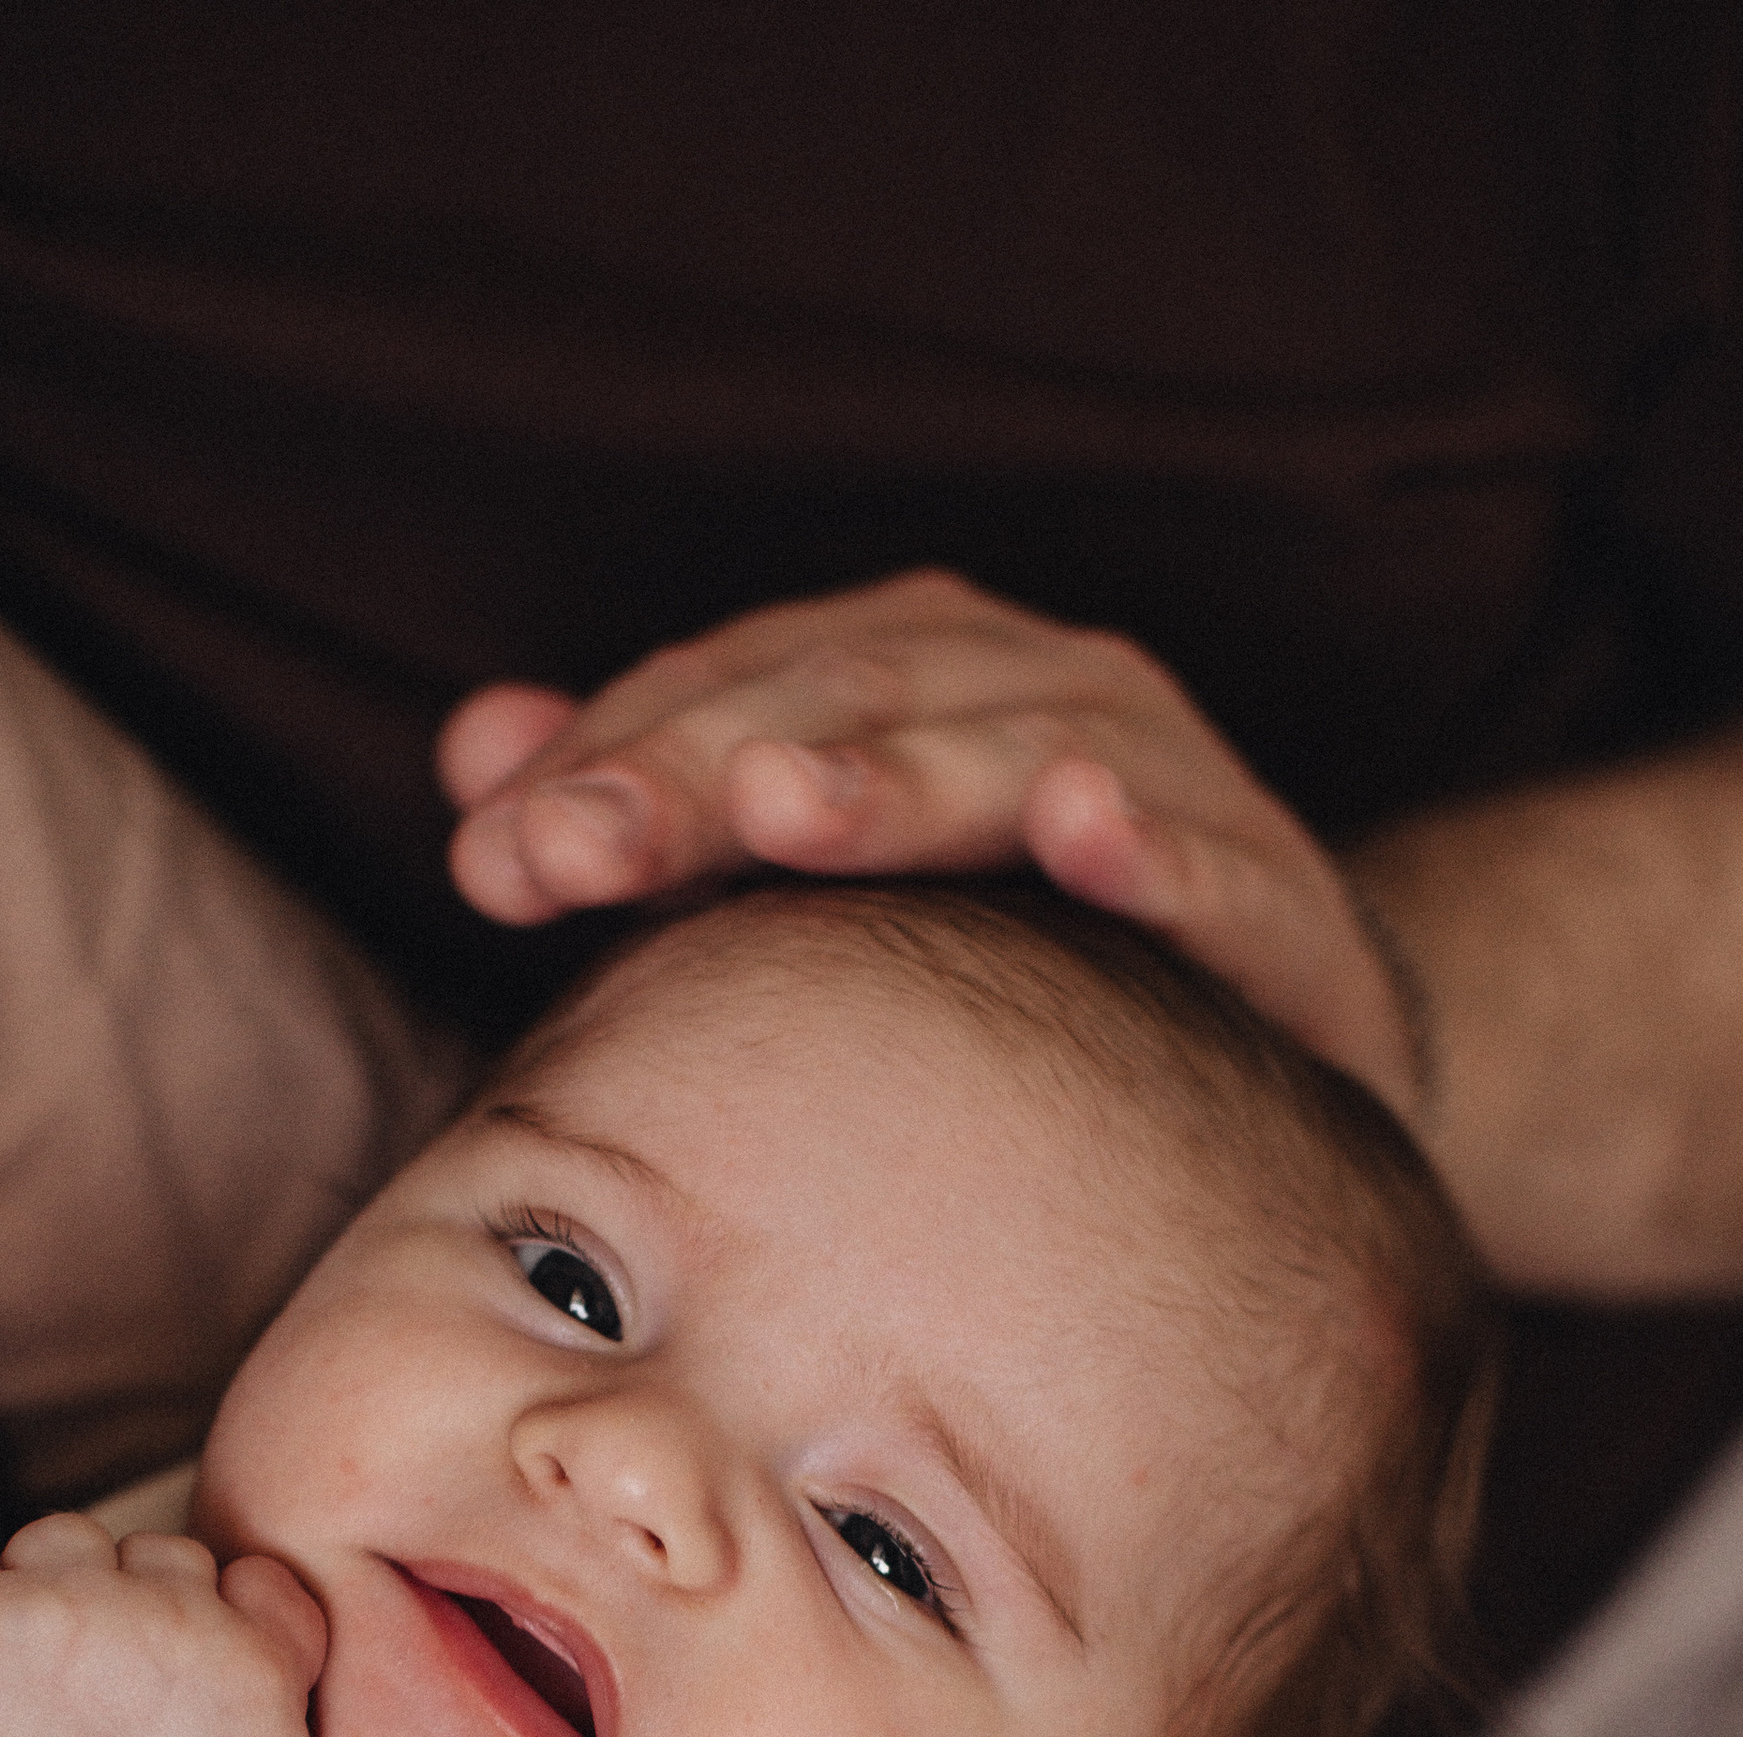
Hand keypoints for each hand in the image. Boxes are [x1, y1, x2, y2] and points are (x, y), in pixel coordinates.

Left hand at [0, 1515, 326, 1736]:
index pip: (247, 1574)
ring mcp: (59, 1609)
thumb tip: (259, 1601)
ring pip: (57, 1542)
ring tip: (27, 1679)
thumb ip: (289, 1691)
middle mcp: (164, 1613)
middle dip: (128, 1604)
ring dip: (44, 1590)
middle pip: (151, 1553)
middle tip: (95, 1690)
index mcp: (250, 1654)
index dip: (217, 1614)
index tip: (179, 1670)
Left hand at [440, 569, 1427, 1114]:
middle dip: (704, 771)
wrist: (1274, 1047)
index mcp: (907, 681)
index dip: (610, 759)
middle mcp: (1029, 693)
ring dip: (899, 778)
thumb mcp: (810, 893)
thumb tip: (468, 755)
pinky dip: (1154, 842)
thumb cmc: (1009, 964)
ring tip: (784, 807)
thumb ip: (653, 824)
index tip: (493, 855)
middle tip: (578, 844)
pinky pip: (1212, 862)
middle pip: (847, 706)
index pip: (733, 695)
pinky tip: (1087, 837)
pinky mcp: (1272, 893)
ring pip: (1014, 753)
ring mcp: (1160, 778)